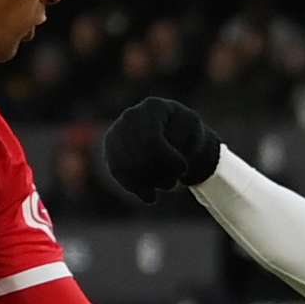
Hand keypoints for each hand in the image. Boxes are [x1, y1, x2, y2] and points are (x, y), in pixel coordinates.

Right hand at [103, 97, 222, 201]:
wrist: (176, 139)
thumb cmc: (188, 134)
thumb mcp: (194, 132)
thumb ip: (182, 138)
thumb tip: (163, 150)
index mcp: (153, 107)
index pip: (152, 141)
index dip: (168, 160)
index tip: (183, 169)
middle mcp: (130, 116)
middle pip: (138, 157)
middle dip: (159, 175)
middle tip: (173, 182)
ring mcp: (117, 132)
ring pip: (126, 167)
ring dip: (149, 183)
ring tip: (166, 185)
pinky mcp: (111, 150)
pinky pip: (118, 173)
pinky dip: (135, 188)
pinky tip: (150, 195)